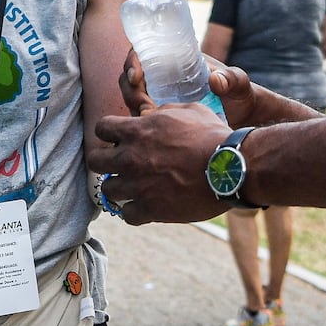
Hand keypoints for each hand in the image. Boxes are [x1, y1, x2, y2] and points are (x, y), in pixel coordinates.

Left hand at [94, 105, 232, 225]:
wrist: (230, 167)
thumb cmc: (213, 136)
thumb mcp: (189, 111)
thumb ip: (164, 112)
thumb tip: (152, 116)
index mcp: (138, 131)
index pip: (101, 128)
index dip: (108, 133)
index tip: (118, 139)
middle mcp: (131, 158)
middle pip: (95, 161)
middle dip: (105, 161)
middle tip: (119, 164)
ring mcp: (139, 185)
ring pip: (109, 190)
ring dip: (120, 188)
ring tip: (134, 188)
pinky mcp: (151, 209)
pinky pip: (127, 215)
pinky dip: (134, 211)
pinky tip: (146, 206)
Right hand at [119, 50, 262, 126]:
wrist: (245, 119)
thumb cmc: (241, 95)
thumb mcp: (239, 84)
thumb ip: (232, 79)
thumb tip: (216, 80)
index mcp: (178, 60)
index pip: (144, 53)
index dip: (133, 61)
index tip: (136, 76)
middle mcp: (165, 76)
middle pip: (131, 79)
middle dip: (131, 91)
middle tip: (143, 106)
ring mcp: (161, 96)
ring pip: (133, 98)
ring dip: (133, 107)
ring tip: (147, 118)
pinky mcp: (162, 116)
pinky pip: (142, 116)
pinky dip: (140, 123)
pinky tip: (150, 132)